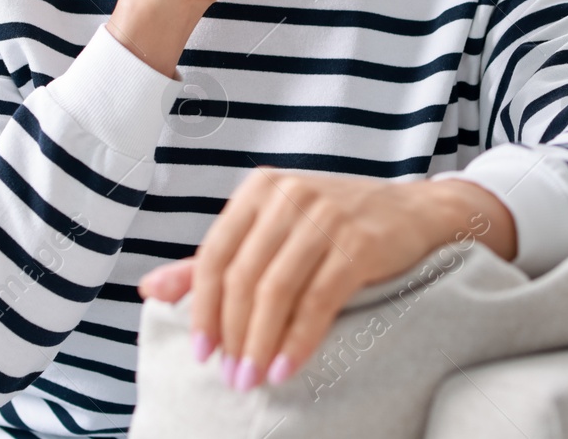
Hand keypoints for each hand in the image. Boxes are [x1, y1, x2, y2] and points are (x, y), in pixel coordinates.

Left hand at [137, 171, 515, 390]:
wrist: (416, 212)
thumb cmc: (338, 225)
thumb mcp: (273, 232)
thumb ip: (215, 261)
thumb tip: (151, 289)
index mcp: (260, 189)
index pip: (214, 255)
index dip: (202, 309)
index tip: (201, 352)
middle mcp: (288, 195)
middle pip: (242, 276)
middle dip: (231, 334)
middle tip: (230, 376)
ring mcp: (325, 215)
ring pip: (276, 290)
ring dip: (260, 343)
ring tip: (254, 379)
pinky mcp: (358, 241)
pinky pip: (318, 299)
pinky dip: (298, 339)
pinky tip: (287, 366)